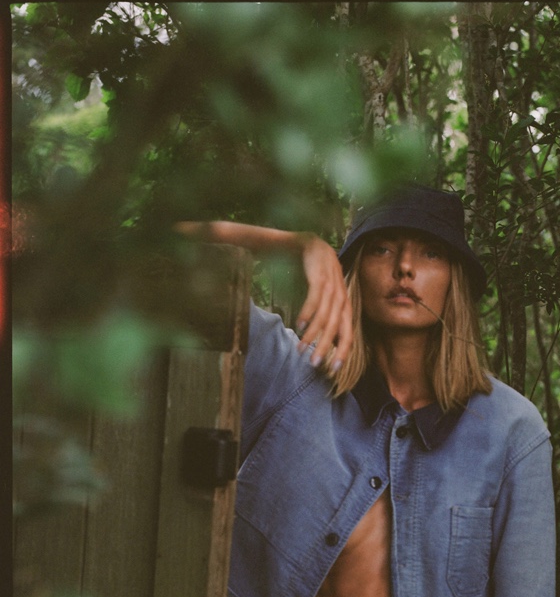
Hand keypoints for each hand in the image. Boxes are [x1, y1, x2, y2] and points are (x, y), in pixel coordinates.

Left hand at [173, 221, 352, 371]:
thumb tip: (174, 229)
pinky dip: (343, 347)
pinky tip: (334, 368)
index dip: (311, 304)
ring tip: (317, 365)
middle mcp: (333, 269)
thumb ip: (212, 232)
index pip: (318, 283)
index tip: (298, 324)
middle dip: (319, 332)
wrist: (305, 240)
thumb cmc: (271, 239)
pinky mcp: (343, 303)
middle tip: (303, 354)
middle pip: (332, 306)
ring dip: (331, 344)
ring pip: (341, 319)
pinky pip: (348, 327)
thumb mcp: (242, 233)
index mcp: (313, 251)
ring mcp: (341, 287)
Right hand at [294, 233, 352, 372]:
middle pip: (337, 328)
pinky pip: (315, 298)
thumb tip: (330, 343)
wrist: (311, 244)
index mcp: (345, 305)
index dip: (343, 351)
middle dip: (326, 348)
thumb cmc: (317, 276)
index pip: (348, 333)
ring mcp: (332, 286)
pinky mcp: (319, 276)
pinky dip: (308, 313)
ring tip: (301, 348)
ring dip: (312, 334)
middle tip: (314, 364)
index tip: (335, 369)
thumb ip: (329, 318)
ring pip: (325, 316)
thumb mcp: (326, 298)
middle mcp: (341, 297)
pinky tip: (299, 325)